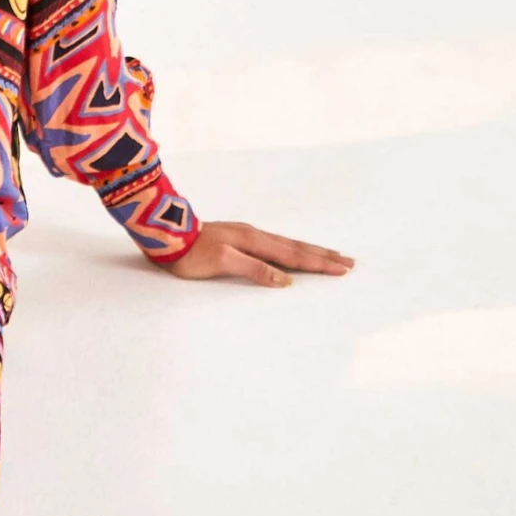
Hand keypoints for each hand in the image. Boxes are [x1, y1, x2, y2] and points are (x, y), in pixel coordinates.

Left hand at [171, 221, 352, 286]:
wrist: (167, 235)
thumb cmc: (191, 252)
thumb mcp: (222, 262)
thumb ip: (254, 269)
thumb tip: (285, 280)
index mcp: (254, 241)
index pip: (294, 256)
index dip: (319, 263)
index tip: (342, 269)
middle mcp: (255, 235)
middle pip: (297, 248)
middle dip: (323, 256)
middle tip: (348, 262)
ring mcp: (248, 235)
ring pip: (288, 244)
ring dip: (311, 250)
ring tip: (330, 254)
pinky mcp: (240, 238)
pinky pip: (276, 244)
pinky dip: (292, 248)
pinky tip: (292, 251)